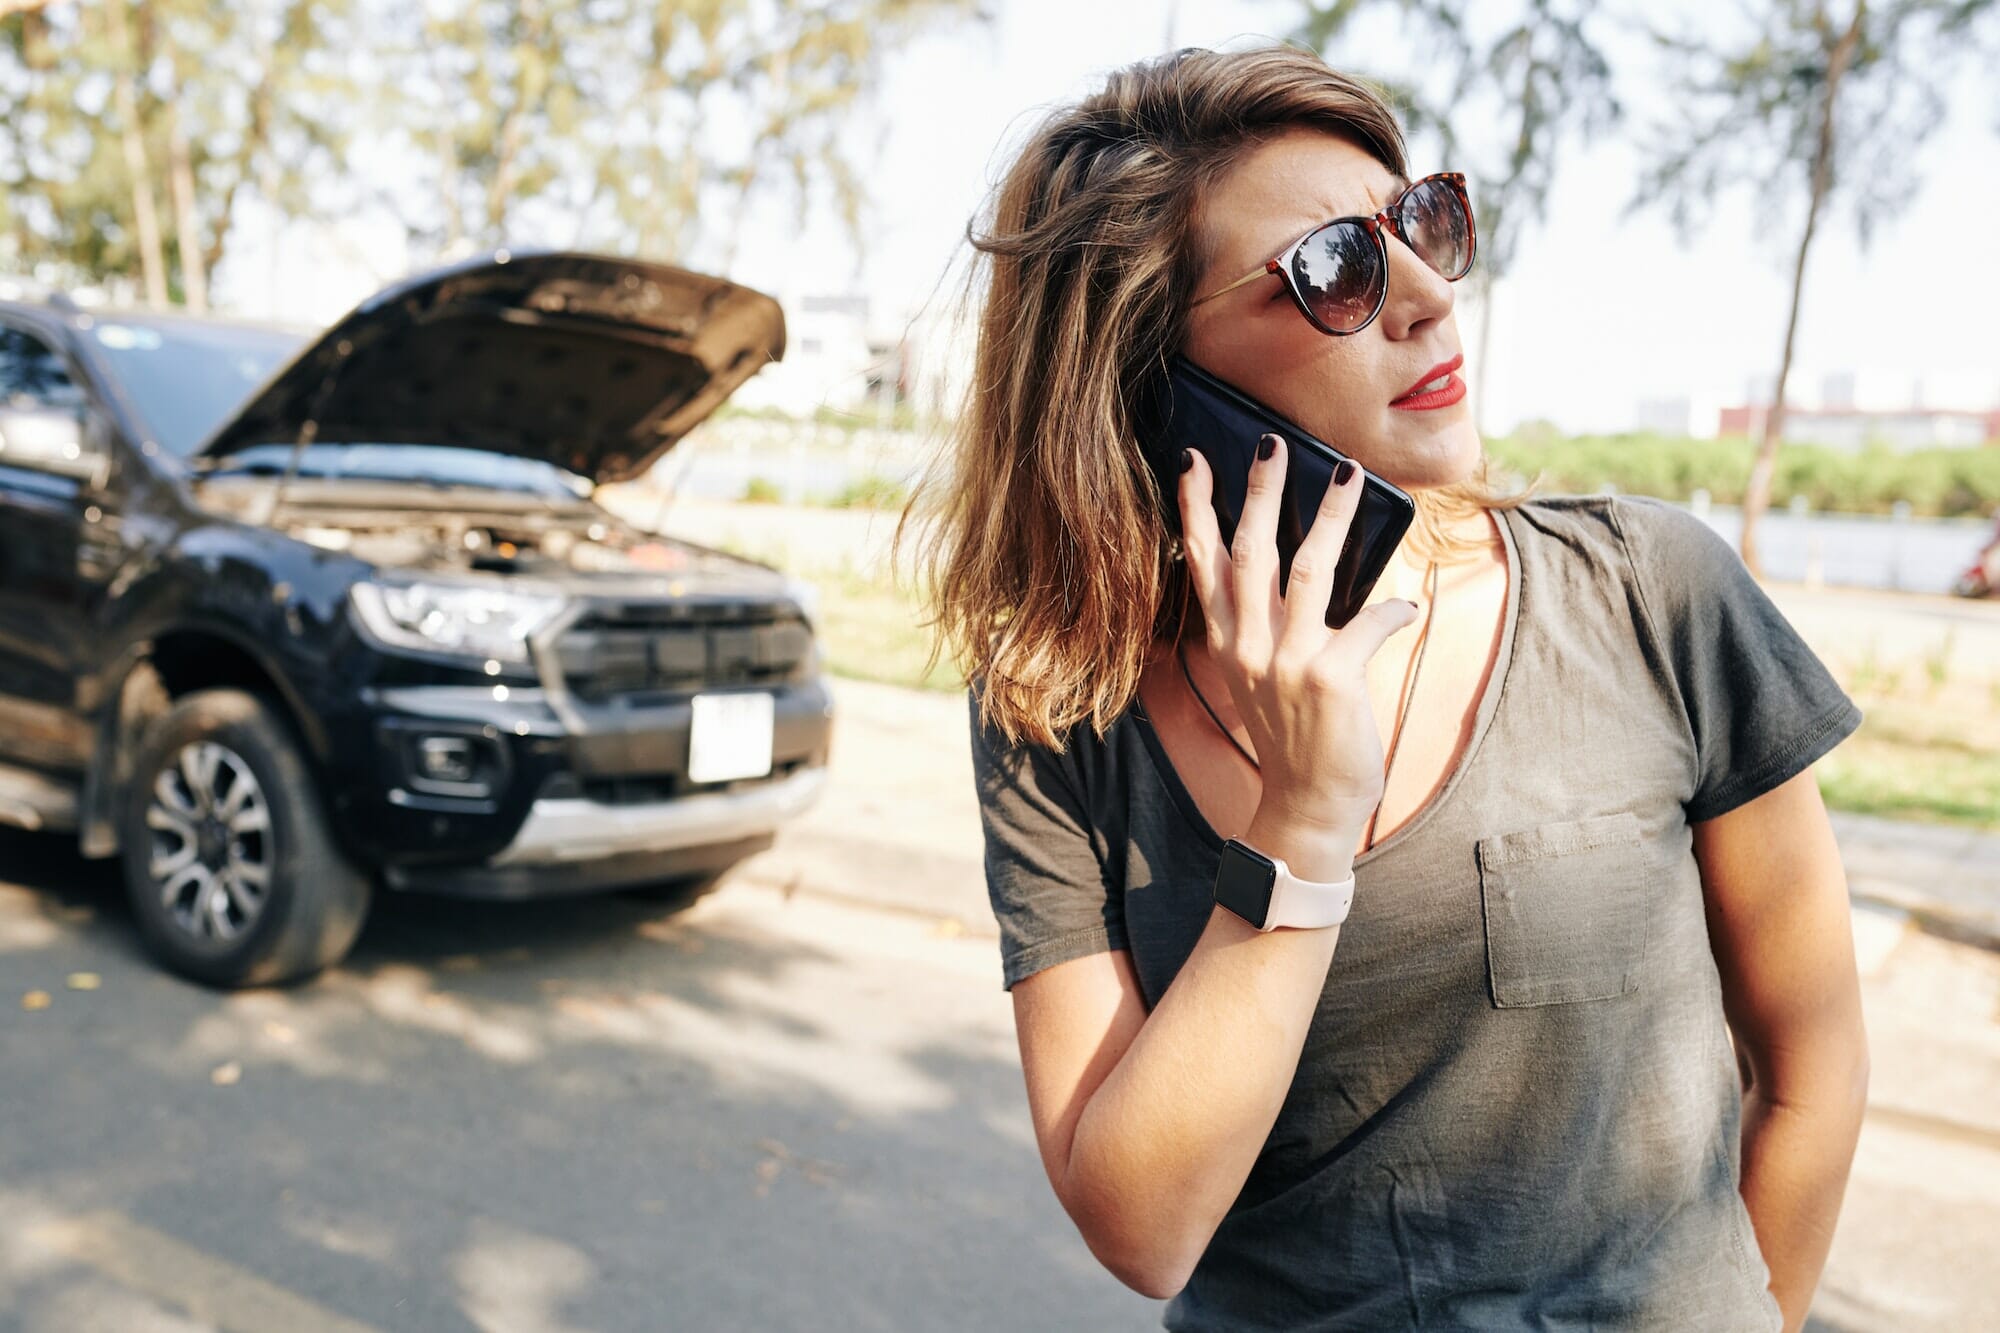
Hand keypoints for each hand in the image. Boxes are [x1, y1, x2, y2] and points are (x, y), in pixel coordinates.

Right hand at [1177, 435, 1418, 871]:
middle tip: (1272, 443)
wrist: (1308, 805)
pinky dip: (1391, 608)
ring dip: (1330, 515)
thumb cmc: (1293, 736)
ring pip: (1309, 568)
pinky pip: (1369, 622)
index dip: (1195, 509)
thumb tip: (1300, 569)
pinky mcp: (1330, 678)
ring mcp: (1287, 662)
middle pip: (1250, 552)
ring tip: (1346, 473)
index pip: (1204, 564)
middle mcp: (1248, 647)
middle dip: (1260, 491)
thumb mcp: (1262, 678)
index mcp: (1227, 642)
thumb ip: (1270, 626)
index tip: (1193, 460)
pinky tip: (1407, 604)